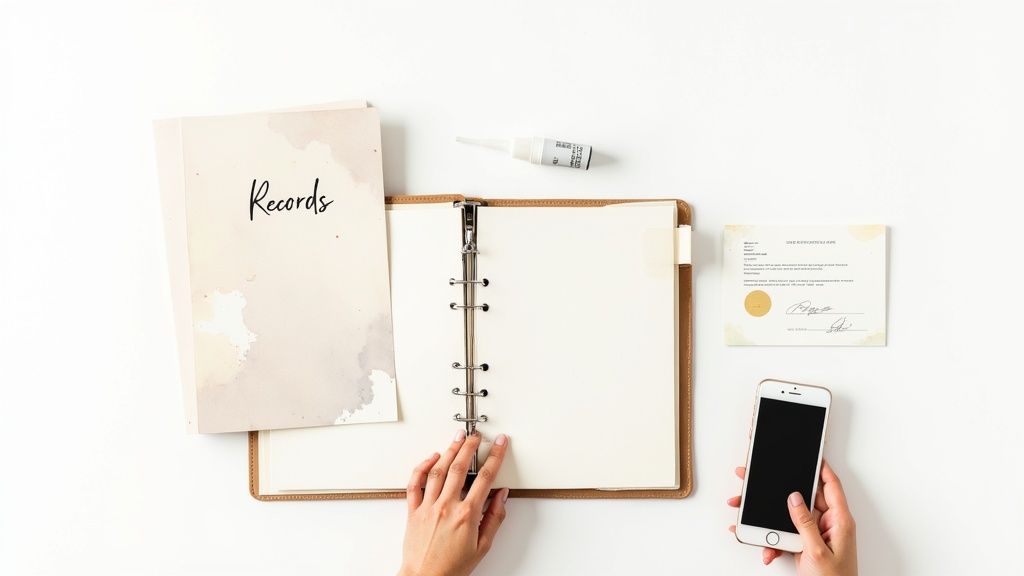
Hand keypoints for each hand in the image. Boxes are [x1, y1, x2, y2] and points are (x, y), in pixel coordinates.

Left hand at [399, 430, 509, 575]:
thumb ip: (494, 518)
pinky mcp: (413, 510)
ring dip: (449, 450)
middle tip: (477, 435)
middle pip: (459, 467)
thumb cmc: (452, 567)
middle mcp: (446, 507)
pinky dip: (422, 467)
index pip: (485, 477)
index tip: (501, 444)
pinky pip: (415, 483)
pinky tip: (431, 458)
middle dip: (470, 446)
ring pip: (438, 470)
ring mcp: (428, 506)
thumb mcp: (483, 546)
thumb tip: (501, 496)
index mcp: (466, 515)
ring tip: (457, 438)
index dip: (495, 456)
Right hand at [728, 461, 857, 575]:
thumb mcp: (817, 551)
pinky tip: (763, 546)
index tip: (810, 454)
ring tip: (748, 510)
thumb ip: (805, 522)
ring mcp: (816, 536)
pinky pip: (786, 535)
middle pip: (804, 499)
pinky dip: (773, 540)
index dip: (821, 468)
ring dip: (771, 518)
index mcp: (840, 522)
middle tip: (762, 478)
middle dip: (781, 491)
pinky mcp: (806, 546)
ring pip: (790, 517)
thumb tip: (794, 498)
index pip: (832, 487)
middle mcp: (829, 526)